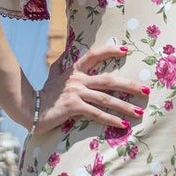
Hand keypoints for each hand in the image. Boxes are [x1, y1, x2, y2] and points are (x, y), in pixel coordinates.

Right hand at [35, 44, 150, 132]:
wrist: (30, 108)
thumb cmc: (45, 92)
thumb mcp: (54, 74)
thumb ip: (64, 65)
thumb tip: (70, 53)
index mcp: (74, 69)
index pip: (94, 55)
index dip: (109, 51)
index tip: (125, 50)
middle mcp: (77, 79)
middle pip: (108, 80)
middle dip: (129, 85)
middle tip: (145, 90)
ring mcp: (75, 93)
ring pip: (105, 99)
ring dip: (124, 106)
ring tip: (139, 112)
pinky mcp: (73, 107)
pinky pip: (96, 114)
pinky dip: (111, 119)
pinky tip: (122, 124)